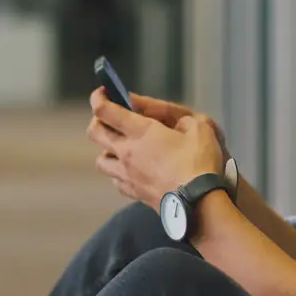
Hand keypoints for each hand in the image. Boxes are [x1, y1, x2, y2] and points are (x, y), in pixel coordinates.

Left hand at [86, 87, 225, 209]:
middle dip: (98, 121)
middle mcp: (127, 153)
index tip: (102, 92)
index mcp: (140, 132)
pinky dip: (118, 172)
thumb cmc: (199, 164)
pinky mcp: (133, 193)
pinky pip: (115, 180)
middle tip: (109, 117)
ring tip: (121, 147)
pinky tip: (131, 170)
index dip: (98, 98)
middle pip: (94, 133)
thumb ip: (183, 118)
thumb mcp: (200, 128)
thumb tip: (176, 123)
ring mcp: (127, 175)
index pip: (105, 111)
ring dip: (106, 150)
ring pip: (100, 160)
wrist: (199, 204)